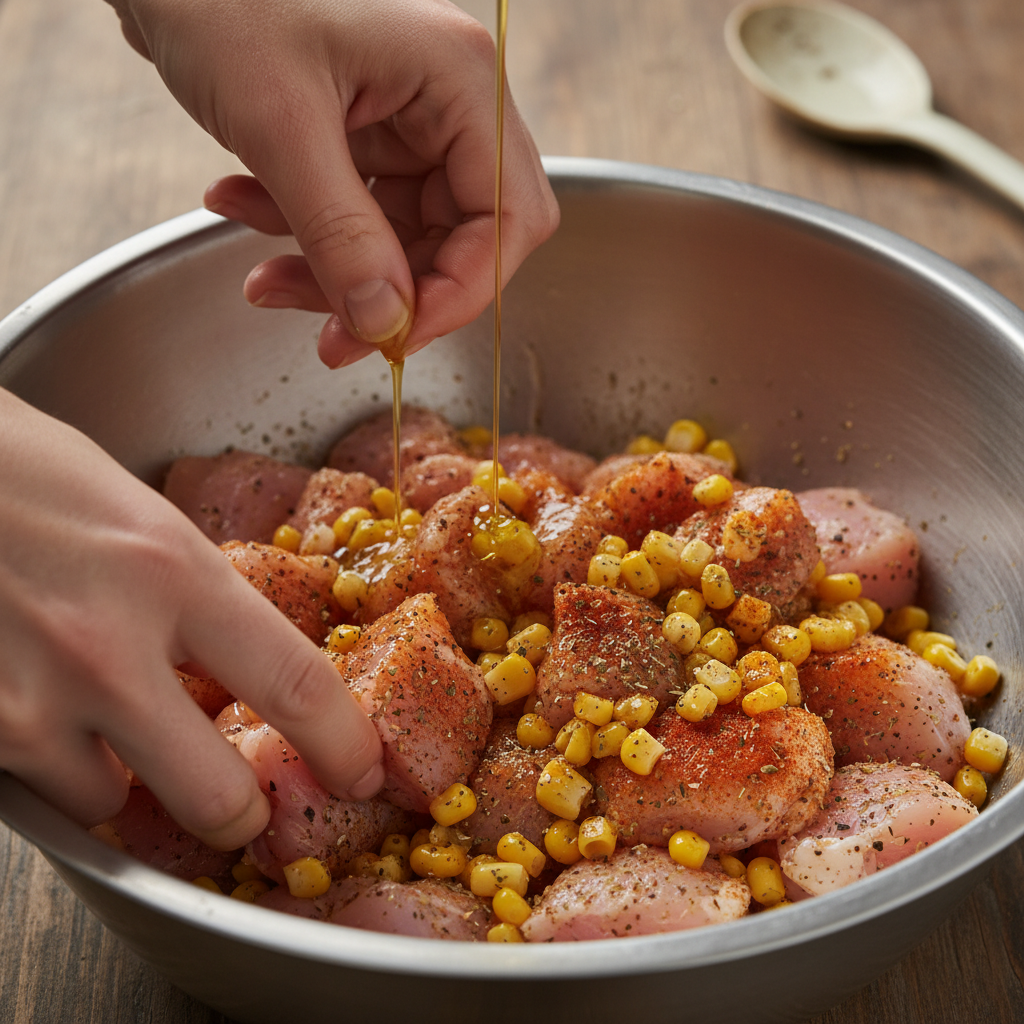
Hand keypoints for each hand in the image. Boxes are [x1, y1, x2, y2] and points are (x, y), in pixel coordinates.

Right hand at [0, 390, 383, 848]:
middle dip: (240, 814)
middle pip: (217, 796)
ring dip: (125, 779)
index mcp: (174, 572)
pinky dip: (56, 765)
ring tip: (108, 722)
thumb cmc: (21, 472)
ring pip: (113, 803)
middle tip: (243, 805)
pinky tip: (46, 706)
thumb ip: (194, 592)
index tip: (361, 771)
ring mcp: (33, 699)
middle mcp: (108, 648)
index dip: (342, 744)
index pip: (294, 683)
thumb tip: (239, 657)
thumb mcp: (140, 517)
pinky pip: (40, 792)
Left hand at [106, 0, 559, 366]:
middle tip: (334, 336)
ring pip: (406, 241)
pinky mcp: (369, 140)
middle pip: (464, 239)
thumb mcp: (281, 124)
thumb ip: (341, 234)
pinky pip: (361, 221)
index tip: (396, 335)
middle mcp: (450, 105)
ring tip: (263, 280)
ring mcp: (411, 124)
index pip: (507, 218)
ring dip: (337, 274)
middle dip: (395, 294)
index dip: (460, 291)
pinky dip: (308, 238)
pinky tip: (242, 210)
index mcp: (460, 82)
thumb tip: (384, 324)